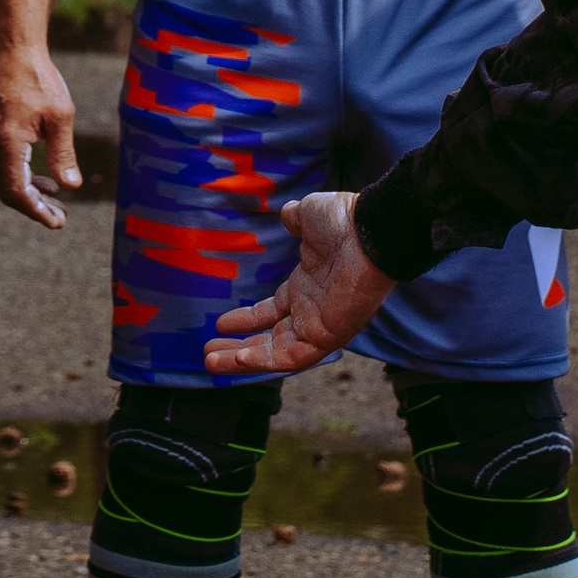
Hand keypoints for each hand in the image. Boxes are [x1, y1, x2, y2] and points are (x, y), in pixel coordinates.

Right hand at [0, 43, 82, 229]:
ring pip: (7, 178)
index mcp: (8, 143)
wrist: (13, 49)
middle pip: (9, 191)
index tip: (58, 222)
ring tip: (57, 200)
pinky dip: (25, 177)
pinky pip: (7, 164)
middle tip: (61, 217)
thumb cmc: (38, 79)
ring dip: (31, 193)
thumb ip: (63, 153)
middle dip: (34, 207)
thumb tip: (71, 187)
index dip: (36, 211)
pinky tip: (46, 177)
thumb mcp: (60, 116)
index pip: (17, 192)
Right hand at [204, 190, 393, 377]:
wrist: (369, 231)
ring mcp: (320, 326)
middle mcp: (311, 311)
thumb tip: (287, 215)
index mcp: (306, 287)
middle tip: (208, 355)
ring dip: (243, 360)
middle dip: (238, 348)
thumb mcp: (308, 216)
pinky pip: (294, 356)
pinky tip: (238, 359)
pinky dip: (265, 361)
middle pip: (269, 339)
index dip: (246, 319)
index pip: (272, 312)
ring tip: (211, 362)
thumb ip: (295, 220)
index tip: (220, 324)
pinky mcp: (329, 336)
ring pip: (277, 353)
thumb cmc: (344, 222)